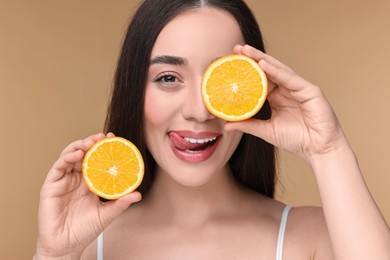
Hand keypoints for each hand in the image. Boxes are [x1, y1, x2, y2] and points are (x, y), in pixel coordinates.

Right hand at [36, 133, 141, 258]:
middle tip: (103, 137)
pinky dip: (67, 157)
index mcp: (89, 183)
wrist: (66, 247)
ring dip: (80, 146)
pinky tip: (78, 154)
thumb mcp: (107, 214)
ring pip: (70, 156)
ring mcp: (63, 181)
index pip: (97, 160)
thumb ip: (121, 203)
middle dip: (93, 143)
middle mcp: (76, 179)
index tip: (114, 140)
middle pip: (84, 154)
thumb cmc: (84, 230)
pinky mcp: (51, 186)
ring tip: (91, 142)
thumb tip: (138, 194)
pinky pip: (58, 167)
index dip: (104, 149)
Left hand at [225, 45, 346, 162]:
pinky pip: (291, 79)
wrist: (318, 150)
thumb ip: (248, 125)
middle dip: (253, 58)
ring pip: (279, 70)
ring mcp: (299, 88)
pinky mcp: (310, 91)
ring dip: (262, 59)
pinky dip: (277, 71)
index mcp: (277, 97)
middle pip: (268, 70)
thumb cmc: (296, 140)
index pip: (260, 80)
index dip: (247, 71)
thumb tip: (226, 124)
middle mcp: (287, 89)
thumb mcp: (266, 131)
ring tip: (247, 51)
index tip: (231, 63)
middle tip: (237, 48)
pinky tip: (264, 64)